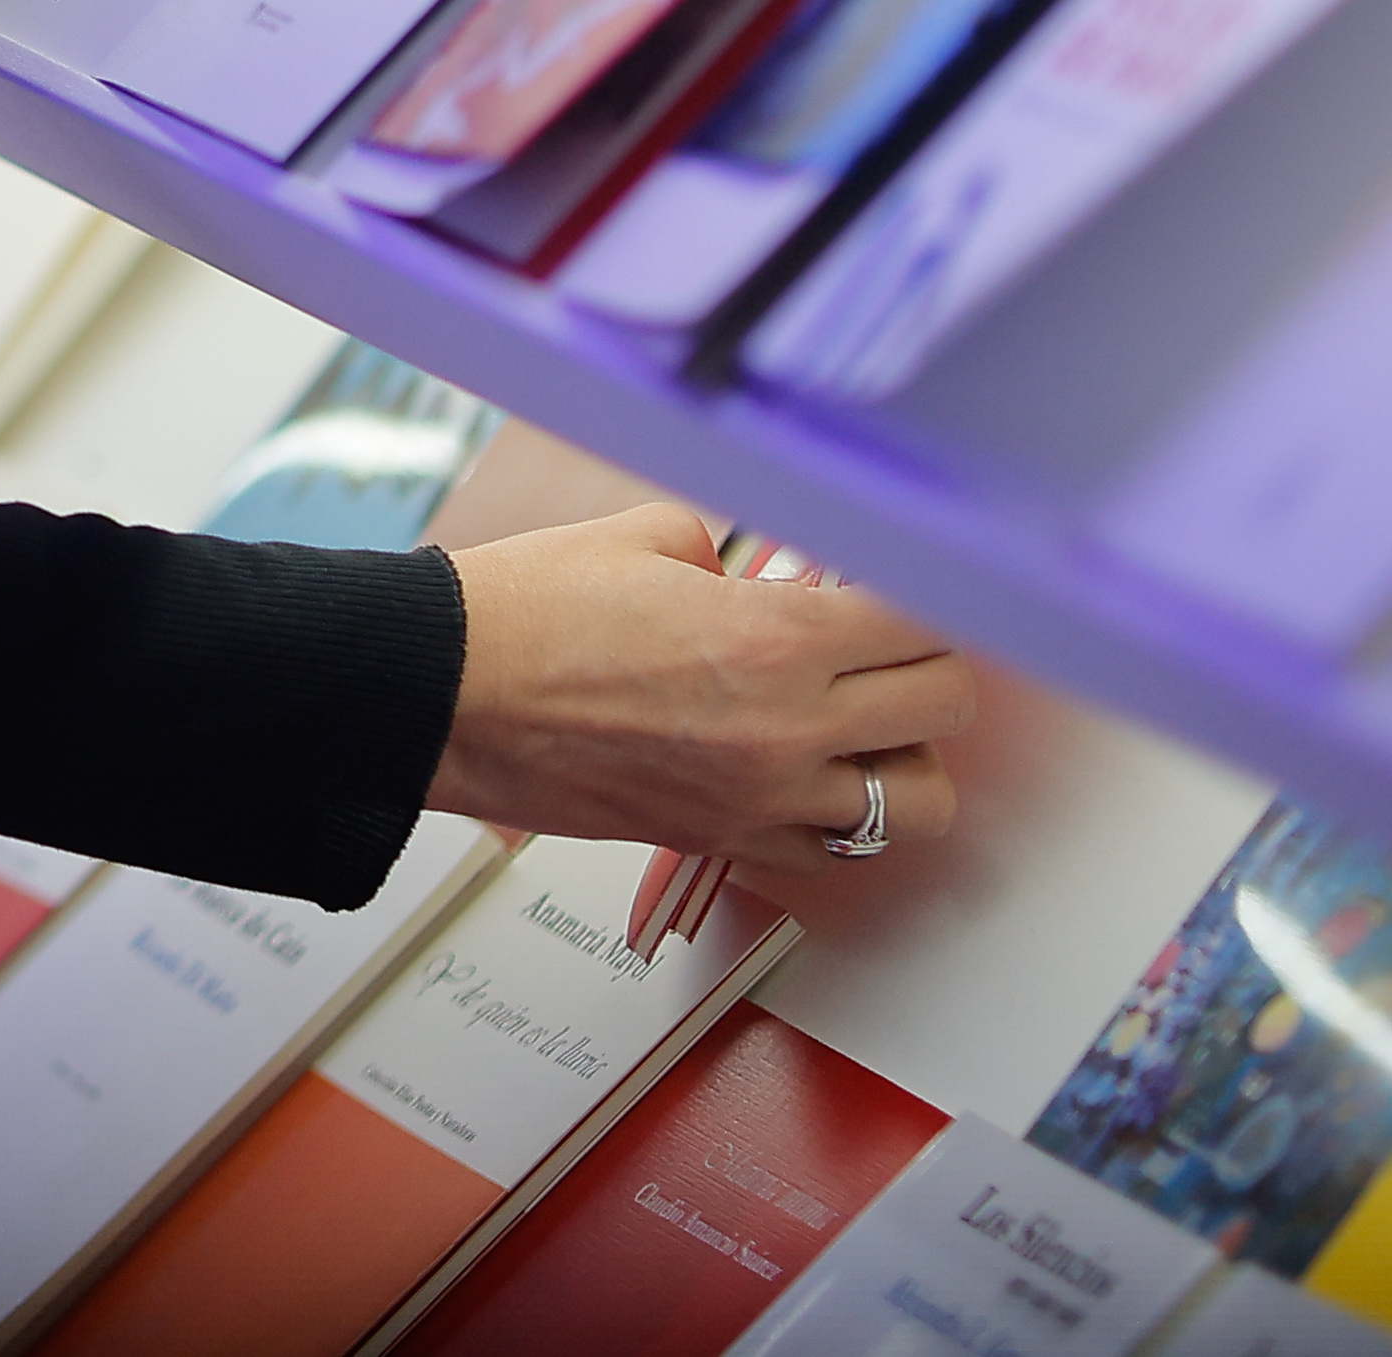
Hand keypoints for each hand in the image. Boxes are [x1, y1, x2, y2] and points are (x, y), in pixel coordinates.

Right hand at [424, 502, 975, 887]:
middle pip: (944, 709)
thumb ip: (738, 556)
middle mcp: (786, 731)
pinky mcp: (722, 842)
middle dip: (927, 661)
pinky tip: (807, 771)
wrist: (447, 695)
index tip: (905, 581)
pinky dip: (841, 816)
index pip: (929, 620)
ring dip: (904, 755)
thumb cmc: (526, 614)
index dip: (923, 590)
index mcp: (775, 640)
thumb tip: (771, 575)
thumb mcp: (651, 538)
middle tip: (889, 640)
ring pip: (916, 806)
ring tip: (864, 719)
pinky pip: (835, 853)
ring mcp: (759, 800)